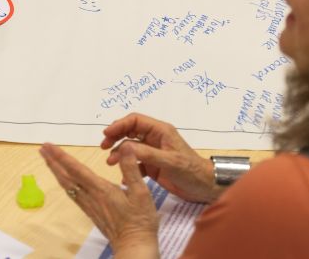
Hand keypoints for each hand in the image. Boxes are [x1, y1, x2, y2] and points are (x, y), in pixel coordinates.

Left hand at [40, 143, 159, 258]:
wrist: (133, 246)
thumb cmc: (139, 221)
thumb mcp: (141, 193)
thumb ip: (131, 169)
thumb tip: (126, 148)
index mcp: (101, 189)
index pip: (77, 169)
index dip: (62, 156)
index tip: (49, 146)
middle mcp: (91, 196)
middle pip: (67, 177)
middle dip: (53, 161)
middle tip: (42, 148)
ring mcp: (89, 205)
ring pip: (67, 186)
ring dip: (56, 171)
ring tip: (48, 160)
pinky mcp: (91, 212)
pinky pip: (72, 194)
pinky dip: (65, 183)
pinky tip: (64, 182)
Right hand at [101, 113, 220, 203]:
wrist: (204, 187)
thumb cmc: (191, 171)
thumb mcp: (169, 161)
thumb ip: (147, 154)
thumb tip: (124, 147)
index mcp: (160, 131)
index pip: (135, 121)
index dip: (119, 125)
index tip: (106, 134)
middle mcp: (155, 139)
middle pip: (130, 131)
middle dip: (115, 137)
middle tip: (103, 147)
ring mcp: (153, 152)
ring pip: (130, 147)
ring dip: (119, 153)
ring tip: (110, 163)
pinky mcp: (153, 166)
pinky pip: (135, 163)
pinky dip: (128, 167)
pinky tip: (123, 175)